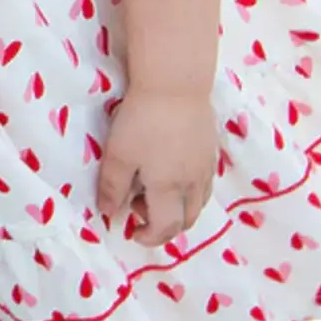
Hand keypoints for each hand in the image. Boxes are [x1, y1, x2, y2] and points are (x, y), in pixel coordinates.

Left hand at [96, 87, 217, 246]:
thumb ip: (113, 188)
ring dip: (178, 208)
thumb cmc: (142, 120)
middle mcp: (193, 184)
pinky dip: (190, 191)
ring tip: (154, 189)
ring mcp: (206, 166)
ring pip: (199, 203)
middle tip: (139, 208)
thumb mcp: (118, 155)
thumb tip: (109, 214)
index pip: (165, 228)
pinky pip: (205, 183)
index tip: (132, 231)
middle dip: (164, 225)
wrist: (175, 84)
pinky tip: (174, 170)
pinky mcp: (211, 148)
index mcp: (169, 189)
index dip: (149, 237)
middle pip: (187, 220)